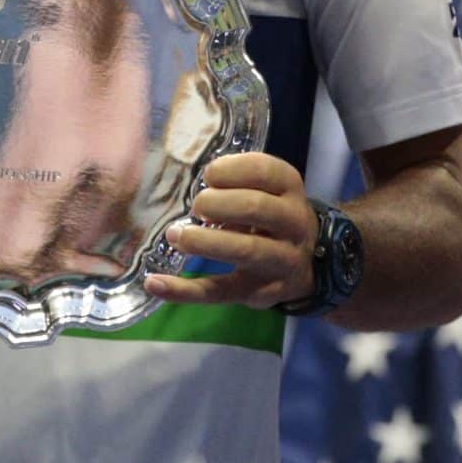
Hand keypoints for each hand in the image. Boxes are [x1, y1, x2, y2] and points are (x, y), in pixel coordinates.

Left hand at [146, 152, 318, 308]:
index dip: (230, 170)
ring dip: (204, 242)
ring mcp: (280, 262)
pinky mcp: (258, 292)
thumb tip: (197, 186)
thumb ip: (240, 182)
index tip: (209, 175)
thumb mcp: (269, 191)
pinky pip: (218, 292)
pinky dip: (183, 290)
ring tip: (175, 236)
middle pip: (256, 208)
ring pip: (245, 250)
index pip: (264, 171)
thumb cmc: (274, 216)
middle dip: (218, 203)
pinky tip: (154, 283)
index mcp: (291, 190)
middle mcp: (293, 224)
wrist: (307, 263)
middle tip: (197, 207)